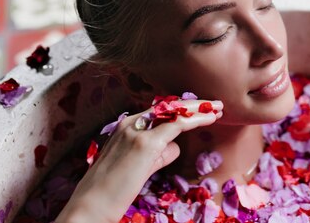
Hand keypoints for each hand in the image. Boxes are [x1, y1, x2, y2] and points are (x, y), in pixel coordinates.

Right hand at [56, 99, 222, 222]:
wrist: (91, 205)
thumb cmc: (110, 191)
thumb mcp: (136, 166)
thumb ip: (155, 154)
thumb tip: (173, 146)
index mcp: (124, 126)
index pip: (159, 112)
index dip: (181, 109)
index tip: (198, 109)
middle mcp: (130, 123)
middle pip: (169, 107)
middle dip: (193, 104)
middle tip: (214, 104)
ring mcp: (137, 131)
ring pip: (176, 113)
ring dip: (199, 110)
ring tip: (218, 110)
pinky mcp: (146, 144)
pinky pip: (178, 125)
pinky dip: (196, 119)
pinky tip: (210, 118)